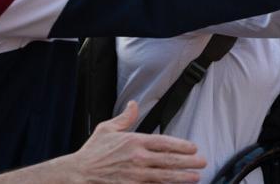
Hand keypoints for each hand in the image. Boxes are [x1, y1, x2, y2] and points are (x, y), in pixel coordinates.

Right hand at [67, 101, 205, 182]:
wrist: (76, 174)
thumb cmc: (92, 152)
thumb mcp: (107, 129)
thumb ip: (125, 118)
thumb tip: (133, 104)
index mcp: (134, 142)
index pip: (164, 142)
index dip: (181, 145)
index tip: (194, 148)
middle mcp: (137, 158)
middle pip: (168, 160)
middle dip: (188, 162)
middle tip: (202, 162)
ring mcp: (134, 176)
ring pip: (163, 176)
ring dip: (181, 177)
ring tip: (196, 177)